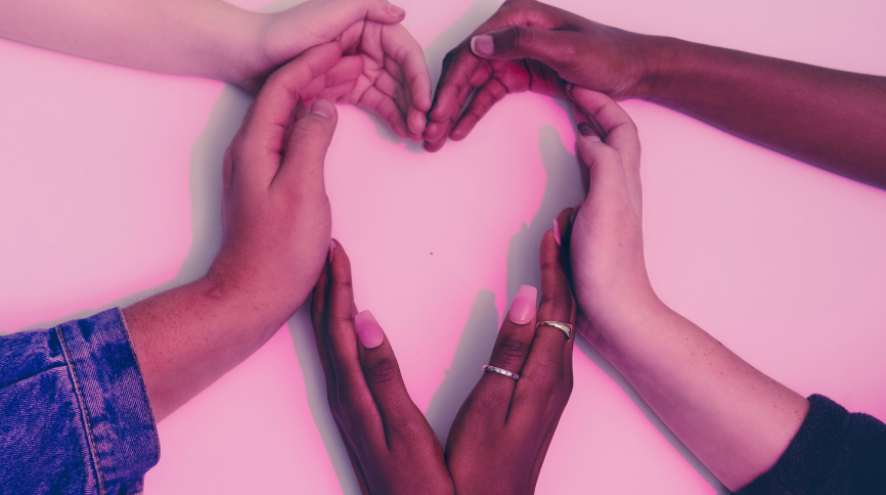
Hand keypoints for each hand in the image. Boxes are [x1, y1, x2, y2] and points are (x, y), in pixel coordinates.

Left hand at [208, 41, 360, 325]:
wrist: (253, 294)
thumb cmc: (278, 251)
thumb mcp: (302, 190)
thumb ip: (311, 141)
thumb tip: (322, 106)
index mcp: (255, 144)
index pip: (282, 86)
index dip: (312, 61)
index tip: (340, 46)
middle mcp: (251, 148)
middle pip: (283, 94)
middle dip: (317, 71)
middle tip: (353, 59)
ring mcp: (257, 165)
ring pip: (288, 113)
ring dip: (316, 93)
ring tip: (349, 80)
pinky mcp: (267, 180)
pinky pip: (291, 135)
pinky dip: (313, 119)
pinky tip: (329, 120)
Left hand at [240, 0, 430, 139]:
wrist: (247, 56)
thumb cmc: (284, 34)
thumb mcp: (328, 12)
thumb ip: (366, 6)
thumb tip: (399, 13)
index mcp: (364, 23)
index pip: (403, 51)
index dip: (417, 77)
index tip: (424, 102)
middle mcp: (363, 44)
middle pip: (401, 73)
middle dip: (415, 99)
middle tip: (422, 125)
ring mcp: (352, 67)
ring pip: (390, 91)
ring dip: (405, 110)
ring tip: (415, 133)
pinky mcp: (341, 87)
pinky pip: (373, 102)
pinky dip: (389, 115)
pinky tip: (400, 129)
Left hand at [311, 242, 453, 494]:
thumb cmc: (419, 482)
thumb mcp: (403, 428)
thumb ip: (383, 374)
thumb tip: (364, 322)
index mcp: (353, 394)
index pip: (339, 328)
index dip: (337, 286)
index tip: (335, 250)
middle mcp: (343, 395)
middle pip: (328, 330)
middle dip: (328, 287)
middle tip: (330, 250)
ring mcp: (347, 404)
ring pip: (331, 343)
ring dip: (330, 306)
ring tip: (332, 275)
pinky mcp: (357, 411)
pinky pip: (340, 357)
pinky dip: (338, 331)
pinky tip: (345, 327)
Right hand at [423, 0, 661, 150]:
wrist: (633, 70)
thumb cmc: (606, 55)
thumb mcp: (565, 49)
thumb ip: (521, 42)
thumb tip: (477, 44)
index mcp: (517, 17)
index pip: (470, 51)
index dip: (449, 84)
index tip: (435, 111)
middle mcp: (510, 32)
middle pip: (464, 67)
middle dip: (444, 100)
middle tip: (428, 131)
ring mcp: (513, 53)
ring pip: (472, 83)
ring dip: (453, 110)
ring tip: (436, 137)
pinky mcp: (520, 73)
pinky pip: (488, 93)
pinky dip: (472, 112)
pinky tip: (458, 129)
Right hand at [445, 226, 574, 494]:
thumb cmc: (483, 466)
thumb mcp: (491, 407)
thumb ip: (508, 352)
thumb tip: (525, 299)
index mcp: (545, 374)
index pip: (556, 306)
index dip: (556, 265)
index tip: (554, 230)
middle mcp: (557, 376)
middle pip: (566, 308)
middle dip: (564, 264)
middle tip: (560, 227)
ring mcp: (553, 387)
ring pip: (563, 322)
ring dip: (560, 284)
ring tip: (555, 252)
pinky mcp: (544, 394)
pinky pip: (555, 338)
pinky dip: (551, 309)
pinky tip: (542, 304)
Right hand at [566, 87, 655, 338]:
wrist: (615, 310)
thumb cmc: (610, 263)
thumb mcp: (607, 205)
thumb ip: (602, 164)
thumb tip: (589, 136)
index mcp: (624, 181)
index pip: (620, 128)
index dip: (603, 103)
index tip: (577, 87)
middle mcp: (620, 190)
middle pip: (616, 139)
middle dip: (598, 111)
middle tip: (573, 95)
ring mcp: (608, 208)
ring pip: (604, 159)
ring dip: (591, 135)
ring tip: (572, 120)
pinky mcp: (595, 226)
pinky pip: (589, 183)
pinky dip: (579, 165)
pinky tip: (567, 171)